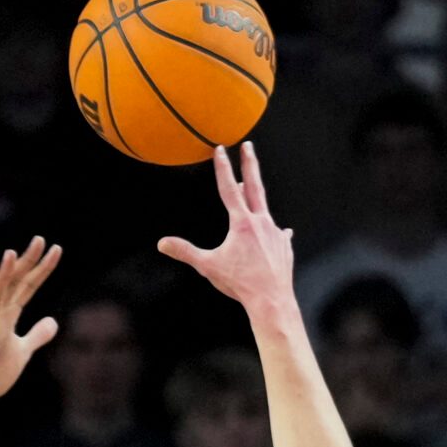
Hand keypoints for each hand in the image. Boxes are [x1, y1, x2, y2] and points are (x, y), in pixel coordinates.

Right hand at [0, 239, 62, 417]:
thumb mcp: (21, 351)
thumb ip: (36, 335)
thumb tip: (54, 321)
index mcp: (7, 317)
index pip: (27, 287)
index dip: (42, 270)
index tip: (56, 249)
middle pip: (13, 284)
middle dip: (26, 263)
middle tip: (40, 240)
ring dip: (2, 276)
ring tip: (12, 255)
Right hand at [157, 144, 294, 313]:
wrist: (272, 300)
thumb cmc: (240, 284)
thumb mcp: (208, 266)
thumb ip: (185, 252)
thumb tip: (162, 243)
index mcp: (241, 223)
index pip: (229, 189)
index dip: (222, 168)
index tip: (220, 149)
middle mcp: (261, 222)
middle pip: (254, 186)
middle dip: (249, 164)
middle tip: (248, 145)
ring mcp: (275, 232)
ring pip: (264, 210)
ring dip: (256, 199)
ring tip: (251, 190)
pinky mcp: (284, 245)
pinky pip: (277, 232)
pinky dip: (273, 231)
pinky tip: (278, 233)